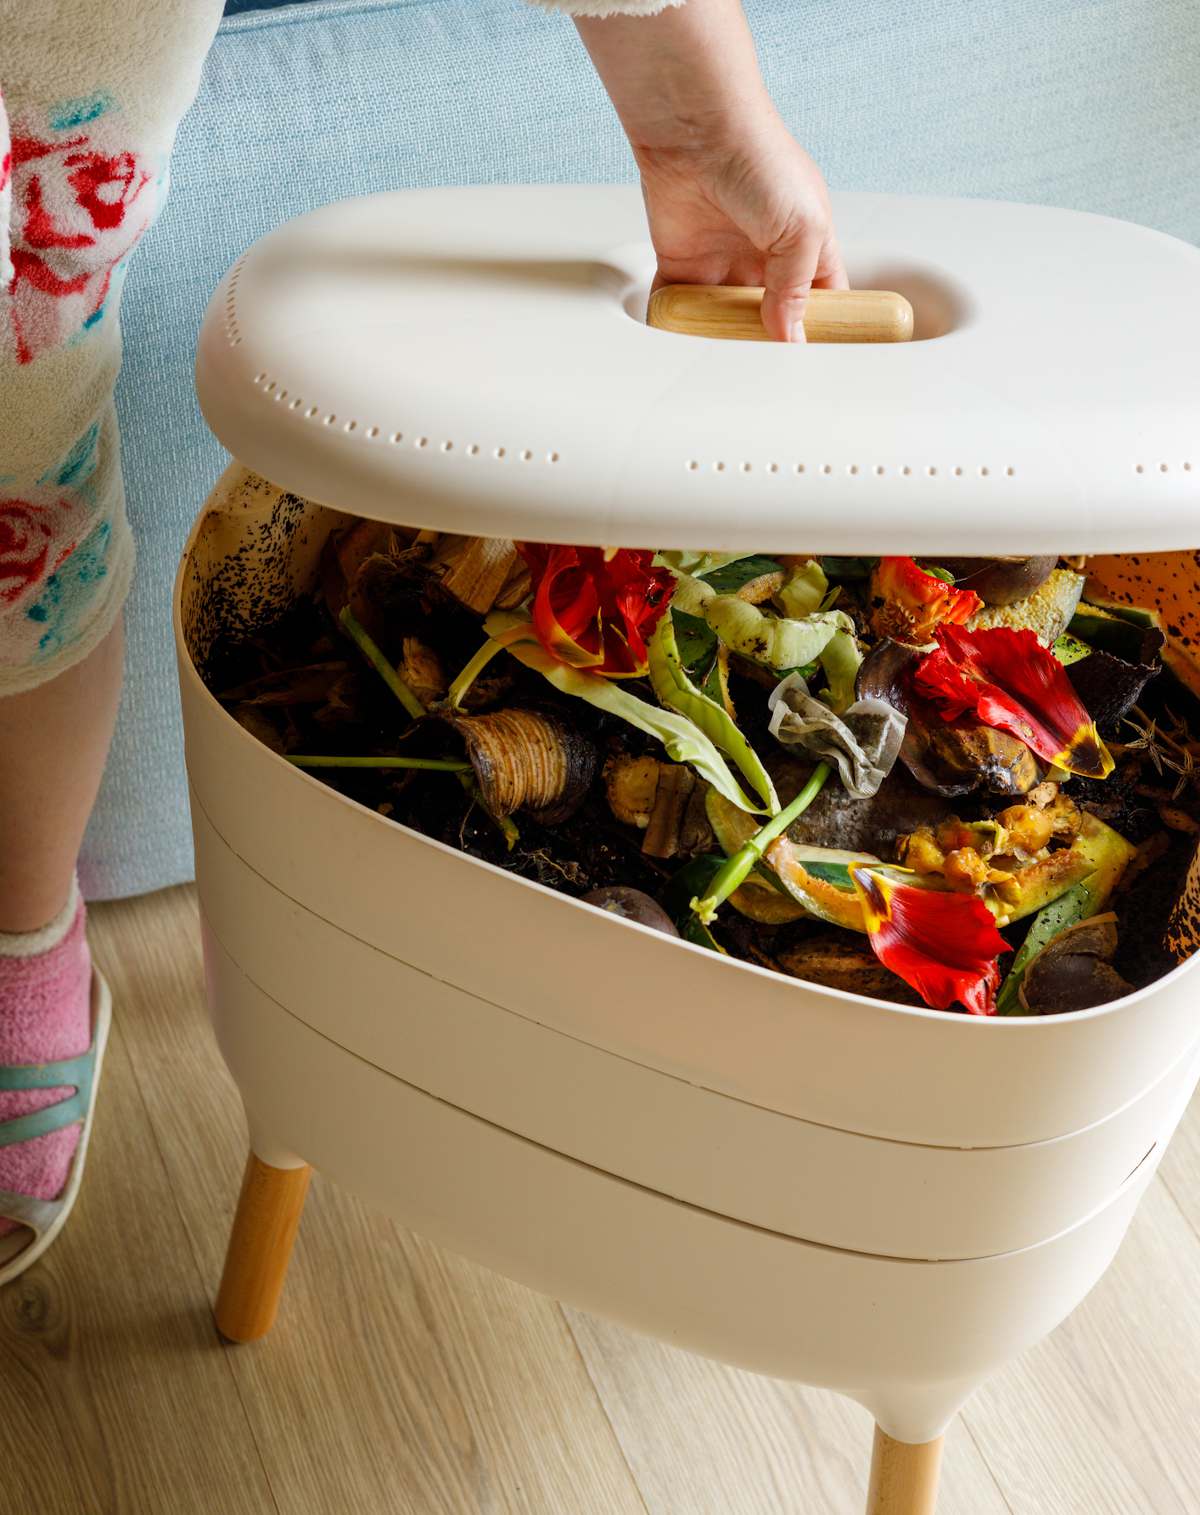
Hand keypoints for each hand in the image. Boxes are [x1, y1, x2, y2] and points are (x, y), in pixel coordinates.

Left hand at [576, 0, 846, 341]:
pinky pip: (680, 308)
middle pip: (770, 319)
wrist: (696, 131)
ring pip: (724, 320)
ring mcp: (723, 262)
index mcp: (806, 246)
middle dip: (768, 346)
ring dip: (724, 342)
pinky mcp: (682, 266)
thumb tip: (789, 335)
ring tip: (727, 366)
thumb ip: (796, 289)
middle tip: (767, 372)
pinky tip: (685, 346)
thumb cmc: (760, 159)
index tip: (815, 362)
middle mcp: (764, 257)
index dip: (819, 331)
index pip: (821, 301)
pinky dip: (679, 327)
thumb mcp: (803, 229)